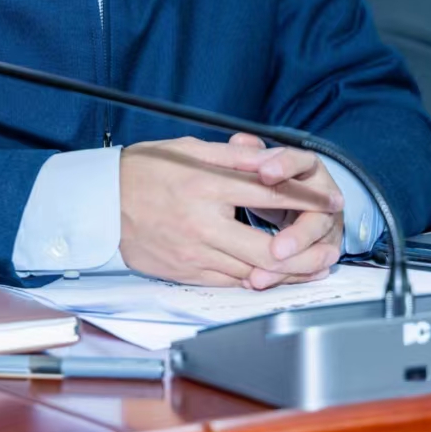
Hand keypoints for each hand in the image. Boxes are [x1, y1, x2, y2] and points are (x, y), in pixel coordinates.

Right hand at [119, 136, 343, 287]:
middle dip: (305, 255)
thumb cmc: (144, 170)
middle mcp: (201, 223)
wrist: (100, 203)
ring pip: (251, 272)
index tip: (331, 199)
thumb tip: (271, 157)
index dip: (306, 198)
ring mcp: (193, 253)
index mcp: (205, 185)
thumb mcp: (188, 149)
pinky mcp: (185, 272)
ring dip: (285, 273)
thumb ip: (232, 157)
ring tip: (312, 268)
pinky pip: (228, 282)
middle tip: (329, 252)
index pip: (268, 192)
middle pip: (266, 248)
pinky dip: (253, 280)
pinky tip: (272, 276)